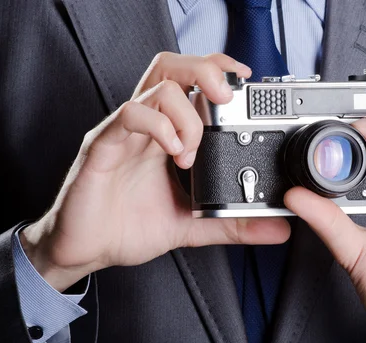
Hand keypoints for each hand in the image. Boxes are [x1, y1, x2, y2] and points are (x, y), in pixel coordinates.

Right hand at [22, 53, 289, 291]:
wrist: (89, 250)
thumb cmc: (130, 227)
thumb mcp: (192, 225)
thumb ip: (233, 223)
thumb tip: (276, 228)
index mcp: (164, 136)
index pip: (188, 82)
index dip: (217, 70)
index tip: (245, 82)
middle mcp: (145, 127)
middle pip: (172, 68)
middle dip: (205, 71)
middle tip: (227, 97)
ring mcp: (123, 133)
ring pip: (158, 86)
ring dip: (187, 113)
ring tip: (193, 149)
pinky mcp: (103, 147)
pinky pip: (130, 115)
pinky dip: (160, 126)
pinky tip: (174, 152)